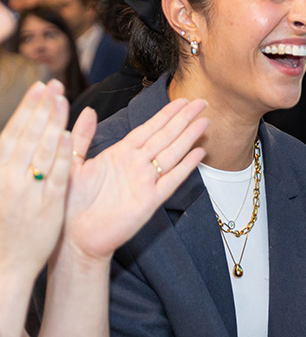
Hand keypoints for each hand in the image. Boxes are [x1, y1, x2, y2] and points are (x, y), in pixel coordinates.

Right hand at [0, 81, 71, 278]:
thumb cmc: (4, 224)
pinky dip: (59, 156)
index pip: (13, 133)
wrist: (6, 263)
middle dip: (40, 108)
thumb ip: (10, 161)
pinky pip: (54, 177)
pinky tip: (66, 136)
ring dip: (51, 123)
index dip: (27, 109)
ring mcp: (27, 191)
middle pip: (27, 136)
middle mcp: (9, 178)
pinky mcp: (46, 207)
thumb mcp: (3, 188)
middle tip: (53, 83)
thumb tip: (17, 137)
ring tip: (61, 100)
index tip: (39, 88)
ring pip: (40, 151)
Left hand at [62, 99, 207, 261]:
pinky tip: (198, 153)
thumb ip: (81, 136)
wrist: (74, 236)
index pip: (148, 128)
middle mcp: (135, 165)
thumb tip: (86, 110)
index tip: (182, 100)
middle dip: (184, 119)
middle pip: (165, 136)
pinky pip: (171, 180)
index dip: (166, 113)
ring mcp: (145, 182)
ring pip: (171, 153)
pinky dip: (185, 166)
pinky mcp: (150, 201)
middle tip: (202, 103)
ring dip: (188, 137)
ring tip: (204, 121)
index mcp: (119, 154)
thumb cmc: (70, 203)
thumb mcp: (71, 163)